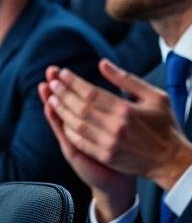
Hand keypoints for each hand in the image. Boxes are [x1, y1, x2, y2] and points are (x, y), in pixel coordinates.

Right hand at [39, 71, 134, 220]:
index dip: (65, 84)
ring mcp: (71, 140)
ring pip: (58, 116)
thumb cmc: (119, 153)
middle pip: (61, 104)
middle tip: (50, 70)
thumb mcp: (111, 128)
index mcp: (86, 123)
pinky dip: (55, 119)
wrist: (117, 181)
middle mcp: (75, 130)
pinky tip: (49, 106)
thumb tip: (104, 88)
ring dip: (50, 99)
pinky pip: (62, 132)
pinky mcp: (72, 151)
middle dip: (55, 86)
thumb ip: (105, 110)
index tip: (58, 69)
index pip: (71, 99)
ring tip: (44, 84)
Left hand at [41, 61, 191, 214]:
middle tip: (52, 82)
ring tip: (51, 98)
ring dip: (61, 110)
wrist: (170, 159)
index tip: (62, 73)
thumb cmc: (164, 125)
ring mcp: (109, 143)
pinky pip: (79, 141)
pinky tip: (61, 119)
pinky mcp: (105, 156)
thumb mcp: (155, 97)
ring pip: (76, 124)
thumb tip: (102, 63)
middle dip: (63, 93)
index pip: (91, 93)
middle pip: (80, 107)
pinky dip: (68, 129)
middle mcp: (116, 127)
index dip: (73, 82)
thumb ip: (127, 80)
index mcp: (127, 110)